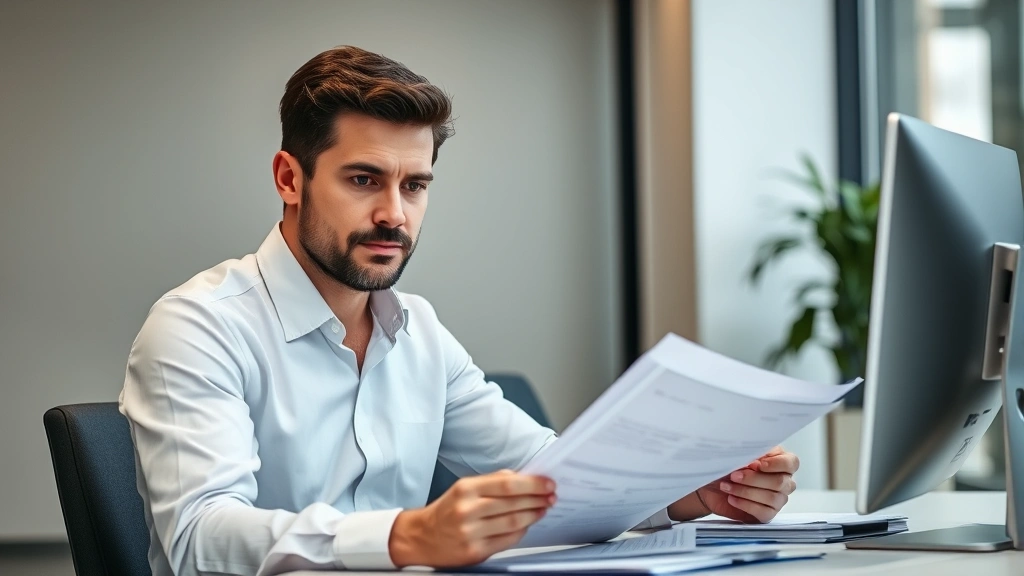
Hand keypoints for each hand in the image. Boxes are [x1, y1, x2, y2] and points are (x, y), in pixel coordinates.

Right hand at [388, 469, 555, 566]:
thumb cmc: (446, 510)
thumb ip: (492, 482)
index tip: (548, 483)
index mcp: (465, 489)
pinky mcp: (474, 551)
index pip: (507, 484)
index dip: (532, 484)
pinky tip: (528, 524)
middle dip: (538, 498)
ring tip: (543, 508)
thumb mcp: (463, 488)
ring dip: (534, 514)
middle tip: (551, 495)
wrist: (421, 537)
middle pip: (513, 503)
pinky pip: (507, 540)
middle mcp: (467, 510)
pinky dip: (522, 530)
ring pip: (513, 522)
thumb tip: (523, 478)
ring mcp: (470, 532)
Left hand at [668, 446, 798, 522]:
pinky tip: (732, 498)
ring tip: (727, 486)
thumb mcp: (738, 454)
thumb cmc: (728, 465)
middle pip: (780, 482)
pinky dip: (745, 504)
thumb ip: (751, 453)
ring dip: (745, 491)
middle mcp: (784, 481)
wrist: (711, 484)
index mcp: (781, 462)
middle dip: (754, 478)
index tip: (756, 464)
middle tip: (734, 475)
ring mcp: (777, 499)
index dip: (776, 464)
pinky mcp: (767, 514)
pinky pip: (763, 512)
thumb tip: (756, 458)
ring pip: (771, 498)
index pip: (791, 463)